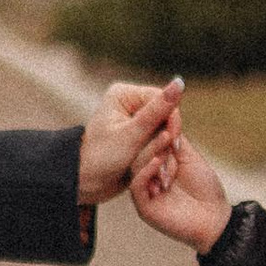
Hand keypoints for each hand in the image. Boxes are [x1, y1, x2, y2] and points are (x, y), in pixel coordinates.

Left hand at [77, 76, 181, 206]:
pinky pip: (159, 144)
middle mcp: (130, 103)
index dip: (172, 121)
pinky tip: (154, 173)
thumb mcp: (131, 135)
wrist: (85, 184)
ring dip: (162, 152)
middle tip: (161, 163)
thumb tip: (180, 81)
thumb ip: (157, 111)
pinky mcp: (139, 137)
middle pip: (165, 117)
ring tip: (157, 173)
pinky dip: (158, 157)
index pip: (162, 99)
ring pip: (164, 133)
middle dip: (165, 141)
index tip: (173, 144)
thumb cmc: (102, 158)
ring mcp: (135, 121)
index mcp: (124, 94)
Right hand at [132, 123, 232, 255]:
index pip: (146, 141)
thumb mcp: (190, 157)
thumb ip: (175, 139)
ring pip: (136, 166)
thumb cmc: (205, 189)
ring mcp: (144, 191)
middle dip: (153, 139)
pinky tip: (157, 161)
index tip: (161, 112)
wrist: (215, 219)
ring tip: (165, 142)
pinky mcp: (144, 206)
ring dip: (151, 152)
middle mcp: (147, 176)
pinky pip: (137, 186)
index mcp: (156, 164)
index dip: (153, 128)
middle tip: (166, 129)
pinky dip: (146, 171)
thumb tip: (167, 112)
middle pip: (138, 151)